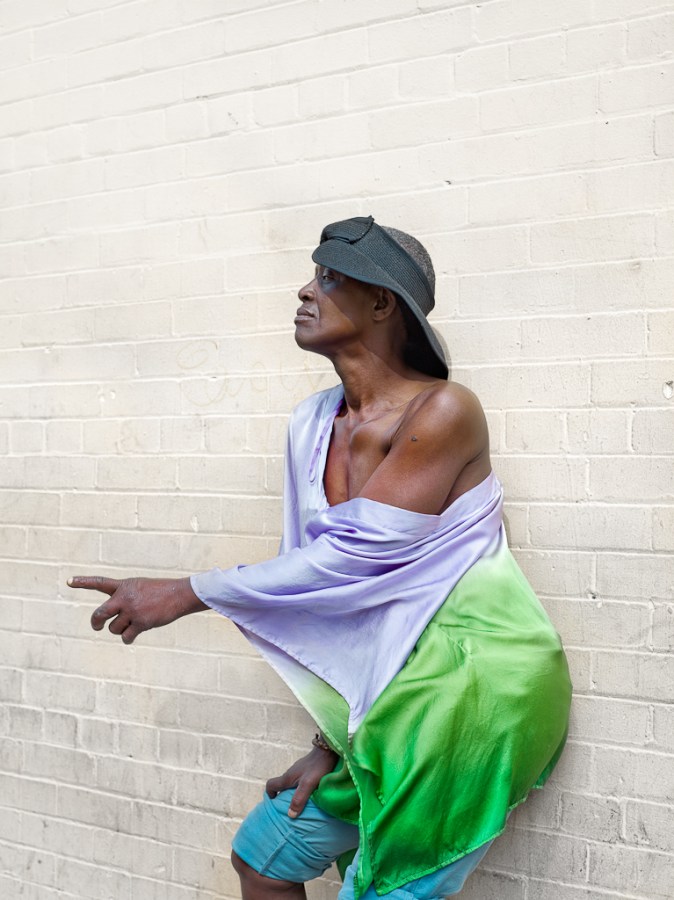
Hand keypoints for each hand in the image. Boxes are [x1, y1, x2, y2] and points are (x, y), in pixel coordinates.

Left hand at [68, 575, 206, 644]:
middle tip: (98, 626)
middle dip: (96, 623)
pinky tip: (135, 634)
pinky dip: (128, 638)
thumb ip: (125, 598)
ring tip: (133, 624)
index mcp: (123, 586)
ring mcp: (131, 610)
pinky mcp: (140, 623)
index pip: (99, 583)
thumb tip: (116, 622)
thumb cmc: (161, 591)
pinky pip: (126, 637)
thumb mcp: (140, 588)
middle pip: (99, 614)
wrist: (179, 594)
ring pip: (114, 629)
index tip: (68, 581)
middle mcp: (124, 598)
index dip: (83, 582)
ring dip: (121, 630)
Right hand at [266, 745, 338, 817]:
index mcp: (287, 778)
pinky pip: (298, 781)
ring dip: (292, 793)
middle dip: (281, 797)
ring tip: (300, 803)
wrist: (327, 750)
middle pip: (280, 786)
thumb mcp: (308, 784)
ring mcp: (298, 770)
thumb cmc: (318, 766)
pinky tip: (310, 793)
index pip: (270, 785)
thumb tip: (290, 814)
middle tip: (289, 808)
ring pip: (290, 784)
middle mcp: (290, 773)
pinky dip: (300, 788)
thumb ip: (299, 798)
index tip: (274, 805)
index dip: (270, 795)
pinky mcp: (306, 769)